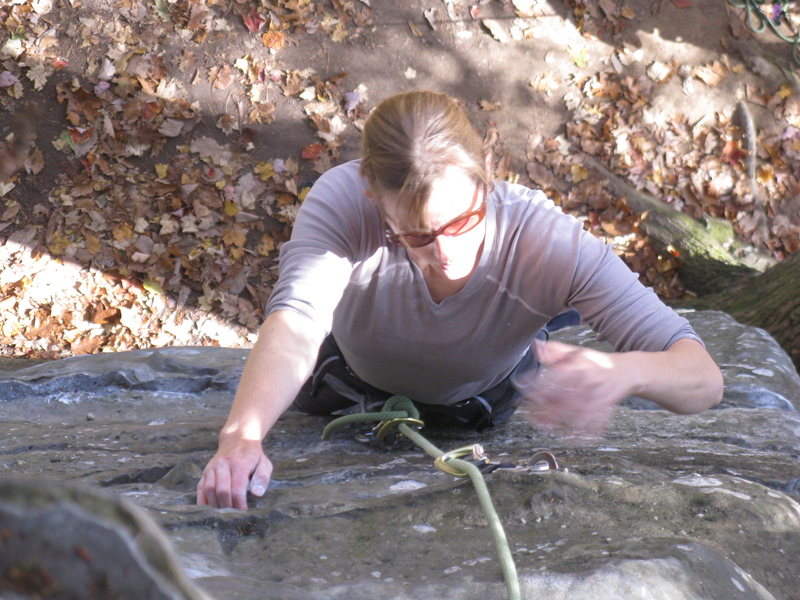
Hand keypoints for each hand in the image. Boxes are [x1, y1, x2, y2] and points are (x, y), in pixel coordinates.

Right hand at [196, 438, 272, 508]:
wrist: (237, 440)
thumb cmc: (253, 456)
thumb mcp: (264, 463)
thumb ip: (262, 478)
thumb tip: (257, 494)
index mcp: (239, 463)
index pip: (237, 488)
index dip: (239, 503)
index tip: (243, 512)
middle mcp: (222, 465)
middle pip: (221, 490)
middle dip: (227, 506)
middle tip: (233, 516)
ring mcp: (212, 468)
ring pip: (209, 490)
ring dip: (215, 505)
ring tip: (223, 514)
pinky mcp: (205, 472)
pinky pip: (200, 488)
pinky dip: (203, 501)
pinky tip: (209, 510)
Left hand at [515, 339, 629, 438]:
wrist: (627, 371)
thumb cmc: (597, 362)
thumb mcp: (577, 351)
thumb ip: (556, 350)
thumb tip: (536, 345)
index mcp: (580, 365)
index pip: (554, 375)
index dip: (537, 382)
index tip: (522, 385)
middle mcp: (589, 381)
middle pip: (561, 397)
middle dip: (541, 406)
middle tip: (525, 410)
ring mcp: (597, 396)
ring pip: (574, 412)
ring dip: (555, 421)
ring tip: (539, 424)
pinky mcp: (604, 409)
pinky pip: (592, 424)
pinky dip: (579, 431)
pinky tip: (565, 436)